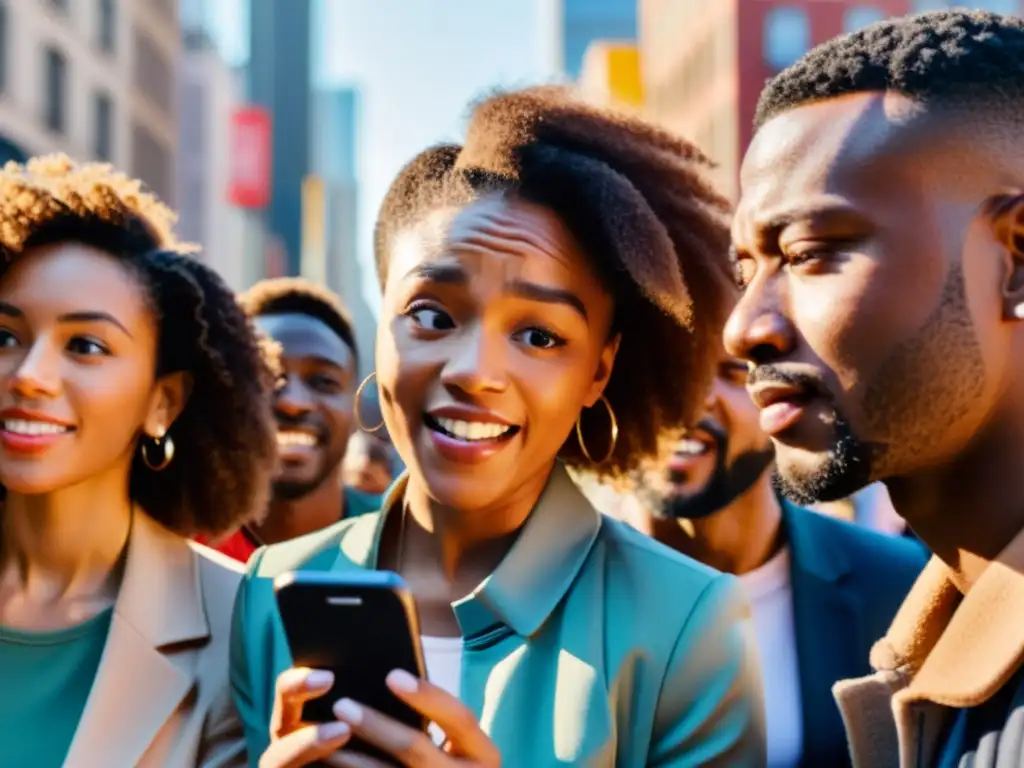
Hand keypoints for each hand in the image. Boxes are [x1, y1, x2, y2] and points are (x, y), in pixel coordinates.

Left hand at [258, 667, 499, 766]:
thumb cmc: (453, 765)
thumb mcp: (462, 746)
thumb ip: (439, 720)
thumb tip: (391, 676)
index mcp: (484, 755)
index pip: (459, 718)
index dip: (427, 695)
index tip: (391, 674)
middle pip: (416, 749)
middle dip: (376, 725)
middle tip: (341, 704)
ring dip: (350, 757)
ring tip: (321, 734)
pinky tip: (325, 762)